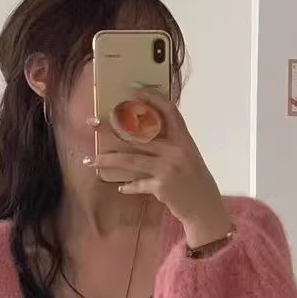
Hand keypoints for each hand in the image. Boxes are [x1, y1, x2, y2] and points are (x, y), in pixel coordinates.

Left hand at [86, 89, 233, 248]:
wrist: (205, 207)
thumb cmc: (195, 180)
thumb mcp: (188, 155)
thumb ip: (172, 142)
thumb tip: (145, 130)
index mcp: (183, 139)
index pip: (168, 111)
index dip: (151, 98)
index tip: (131, 90)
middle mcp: (175, 150)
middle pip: (138, 134)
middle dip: (112, 127)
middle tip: (93, 123)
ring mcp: (167, 168)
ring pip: (131, 159)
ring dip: (108, 160)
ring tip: (92, 160)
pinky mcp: (161, 186)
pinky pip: (138, 184)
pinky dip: (129, 187)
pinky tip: (121, 188)